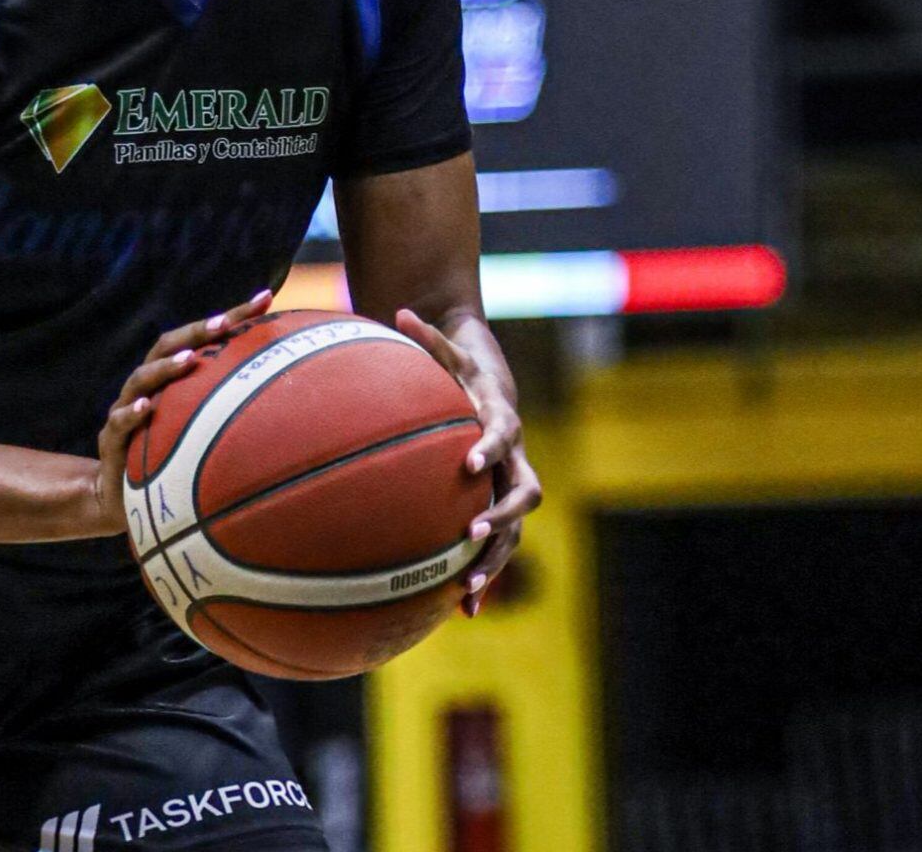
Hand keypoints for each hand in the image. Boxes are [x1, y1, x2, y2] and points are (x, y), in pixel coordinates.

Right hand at [91, 287, 275, 537]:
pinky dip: (132, 414)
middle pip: (167, 345)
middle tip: (224, 324)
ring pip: (141, 379)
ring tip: (190, 359)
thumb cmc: (173, 463)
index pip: (201, 337)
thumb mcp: (206, 437)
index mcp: (172, 379)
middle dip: (196, 331)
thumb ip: (237, 416)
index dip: (233, 316)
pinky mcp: (112, 441)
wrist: (122, 499)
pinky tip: (148, 409)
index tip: (266, 298)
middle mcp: (149, 387)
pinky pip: (118, 422)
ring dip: (165, 368)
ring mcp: (127, 409)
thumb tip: (300, 403)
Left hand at [394, 308, 540, 616]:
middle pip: (522, 495)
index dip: (489, 450)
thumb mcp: (449, 349)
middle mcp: (515, 460)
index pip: (503, 436)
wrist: (494, 386)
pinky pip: (496, 548)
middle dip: (500, 518)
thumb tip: (399, 309)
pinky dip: (481, 578)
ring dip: (494, 562)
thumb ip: (428, 335)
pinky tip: (459, 611)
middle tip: (471, 536)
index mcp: (502, 422)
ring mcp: (510, 488)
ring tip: (467, 593)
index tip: (468, 465)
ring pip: (514, 532)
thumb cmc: (464, 368)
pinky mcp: (498, 510)